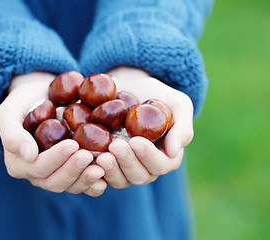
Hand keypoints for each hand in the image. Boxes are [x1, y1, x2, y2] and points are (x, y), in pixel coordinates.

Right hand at [0, 72, 106, 196]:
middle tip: (88, 155)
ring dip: (86, 179)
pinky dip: (95, 185)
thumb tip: (28, 156)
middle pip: (55, 181)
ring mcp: (58, 174)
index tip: (72, 144)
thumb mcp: (10, 111)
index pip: (38, 168)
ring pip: (71, 186)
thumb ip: (12, 133)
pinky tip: (106, 178)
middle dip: (73, 170)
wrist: (44, 96)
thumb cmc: (24, 102)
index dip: (55, 159)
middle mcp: (38, 174)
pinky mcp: (75, 172)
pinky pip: (84, 185)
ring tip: (101, 167)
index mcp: (20, 164)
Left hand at [96, 66, 193, 187]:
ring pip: (120, 180)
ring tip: (101, 155)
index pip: (161, 165)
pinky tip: (87, 159)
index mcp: (167, 156)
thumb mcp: (179, 104)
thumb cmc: (159, 96)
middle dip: (128, 163)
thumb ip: (182, 127)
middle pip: (139, 176)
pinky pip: (101, 175)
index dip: (149, 156)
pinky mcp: (108, 163)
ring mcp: (126, 167)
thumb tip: (175, 151)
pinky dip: (94, 171)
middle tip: (116, 146)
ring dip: (111, 170)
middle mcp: (147, 166)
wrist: (132, 89)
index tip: (136, 141)